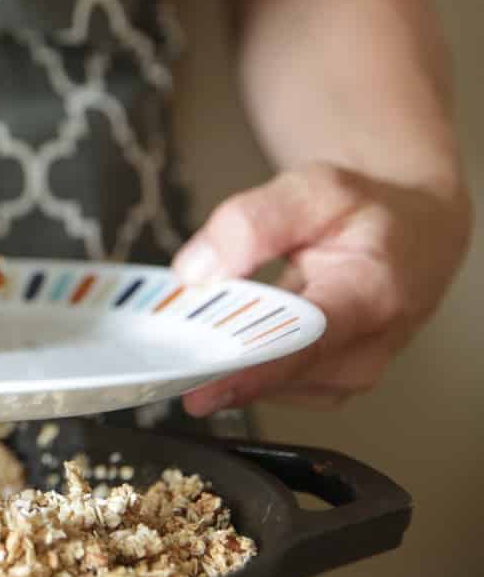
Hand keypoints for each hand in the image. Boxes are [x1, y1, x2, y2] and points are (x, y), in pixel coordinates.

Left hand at [172, 163, 471, 415]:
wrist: (413, 236)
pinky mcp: (326, 387)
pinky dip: (237, 361)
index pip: (305, 344)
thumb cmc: (367, 213)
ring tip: (194, 324)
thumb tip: (197, 270)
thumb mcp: (313, 189)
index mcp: (370, 295)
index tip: (200, 388)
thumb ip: (251, 223)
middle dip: (215, 361)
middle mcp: (364, 350)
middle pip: (276, 372)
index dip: (249, 371)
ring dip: (222, 360)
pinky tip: (220, 334)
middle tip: (163, 347)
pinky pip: (267, 385)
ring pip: (265, 384)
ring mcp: (346, 377)